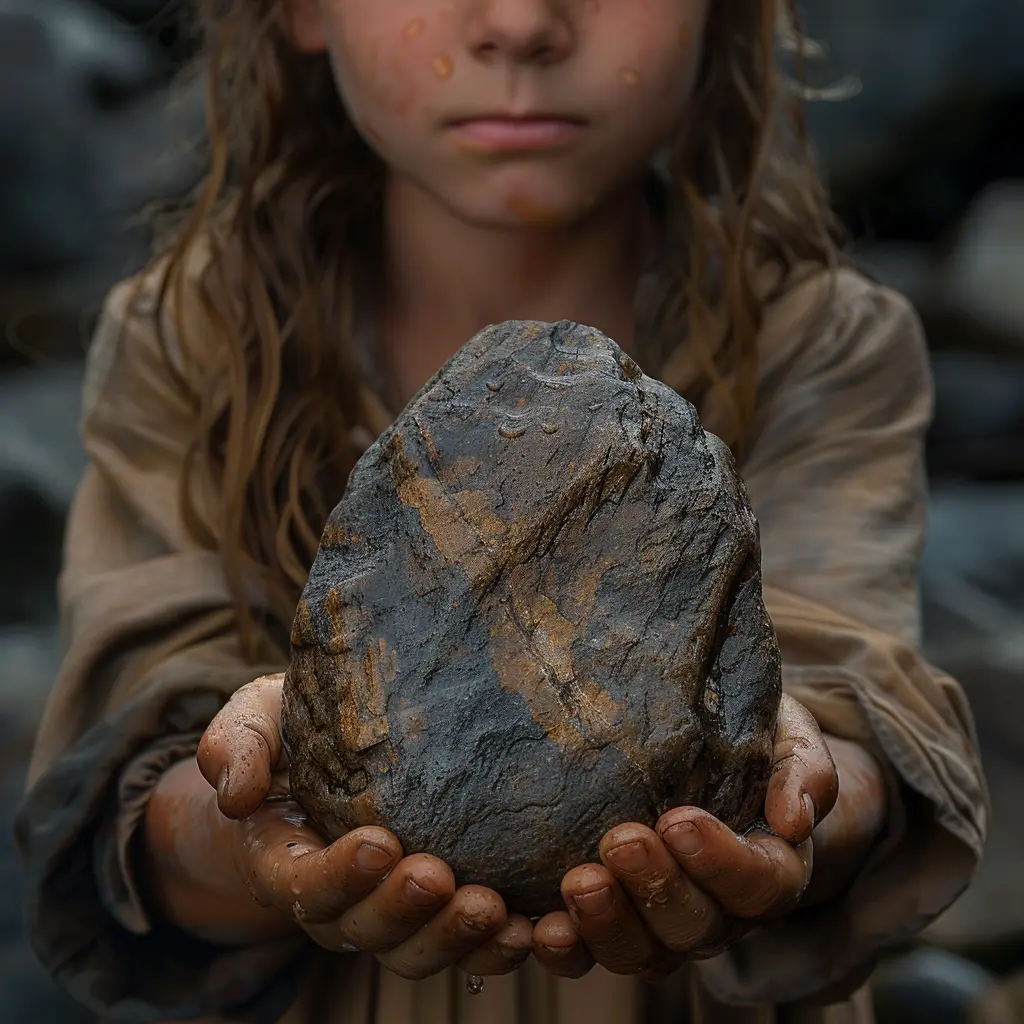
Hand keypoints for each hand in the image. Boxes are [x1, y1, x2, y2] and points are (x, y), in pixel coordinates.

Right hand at [145, 674, 531, 979]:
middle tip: (438, 876)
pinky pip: (465, 946)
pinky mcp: (436, 907)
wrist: (324, 755)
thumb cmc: (288, 733)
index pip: (303, 887)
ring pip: (417, 950)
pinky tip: (534, 927)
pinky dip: (498, 947)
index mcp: (284, 861)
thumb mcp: (251, 723)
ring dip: (455, 937)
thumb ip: (235, 748)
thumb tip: (236, 794)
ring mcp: (388, 910)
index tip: (377, 844)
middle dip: (403, 910)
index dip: (338, 876)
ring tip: (494, 910)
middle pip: (364, 930)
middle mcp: (337, 900)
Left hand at [532, 694, 886, 979]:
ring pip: (643, 952)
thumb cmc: (755, 738)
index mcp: (770, 868)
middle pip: (695, 928)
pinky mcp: (614, 919)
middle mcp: (719, 910)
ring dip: (607, 925)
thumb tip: (793, 818)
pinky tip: (536, 926)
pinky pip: (590, 952)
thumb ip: (802, 770)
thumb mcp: (790, 737)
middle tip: (621, 840)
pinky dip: (564, 948)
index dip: (721, 863)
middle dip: (657, 890)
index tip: (680, 821)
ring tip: (577, 882)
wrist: (714, 751)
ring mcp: (664, 923)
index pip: (758, 885)